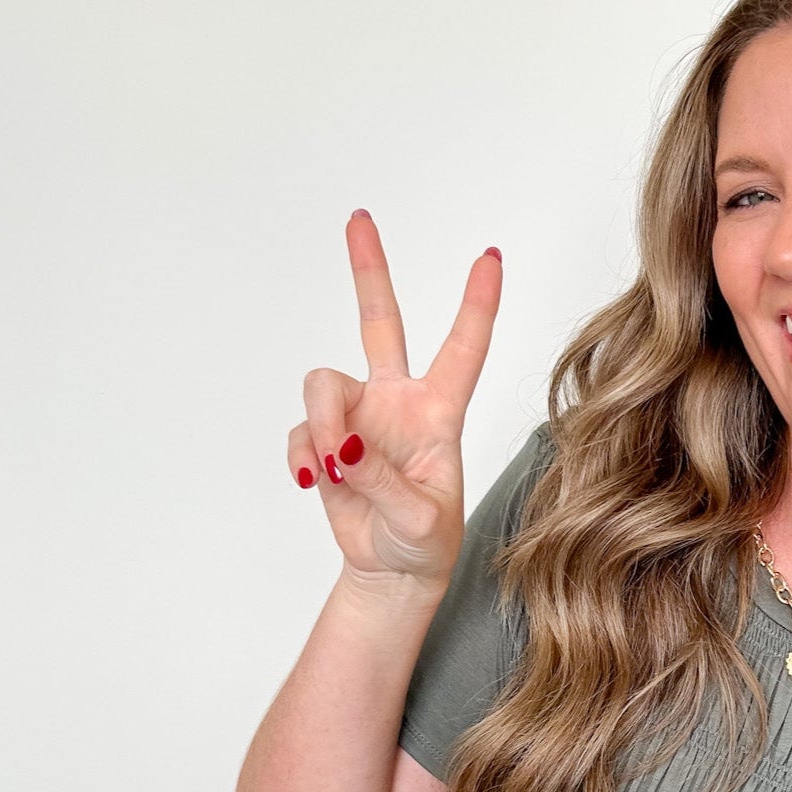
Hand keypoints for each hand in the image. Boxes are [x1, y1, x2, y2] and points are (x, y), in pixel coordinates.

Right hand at [288, 212, 501, 588]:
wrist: (392, 573)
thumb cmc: (425, 544)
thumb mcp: (421, 520)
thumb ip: (383, 482)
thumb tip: (343, 449)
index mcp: (439, 413)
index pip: (463, 349)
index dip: (478, 304)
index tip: (491, 257)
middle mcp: (397, 402)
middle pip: (381, 322)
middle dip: (369, 270)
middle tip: (359, 218)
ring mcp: (358, 418)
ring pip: (323, 386)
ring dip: (319, 425)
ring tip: (331, 468)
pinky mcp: (324, 441)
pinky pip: (300, 432)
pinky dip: (302, 453)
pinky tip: (313, 480)